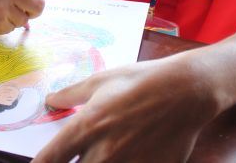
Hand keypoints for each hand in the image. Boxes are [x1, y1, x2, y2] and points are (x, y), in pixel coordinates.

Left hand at [33, 57, 218, 162]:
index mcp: (86, 126)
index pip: (49, 160)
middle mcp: (103, 152)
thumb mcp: (101, 80)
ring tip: (105, 153)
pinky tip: (127, 155)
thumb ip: (71, 95)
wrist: (186, 91)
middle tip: (76, 156)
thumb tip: (51, 101)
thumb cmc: (141, 80)